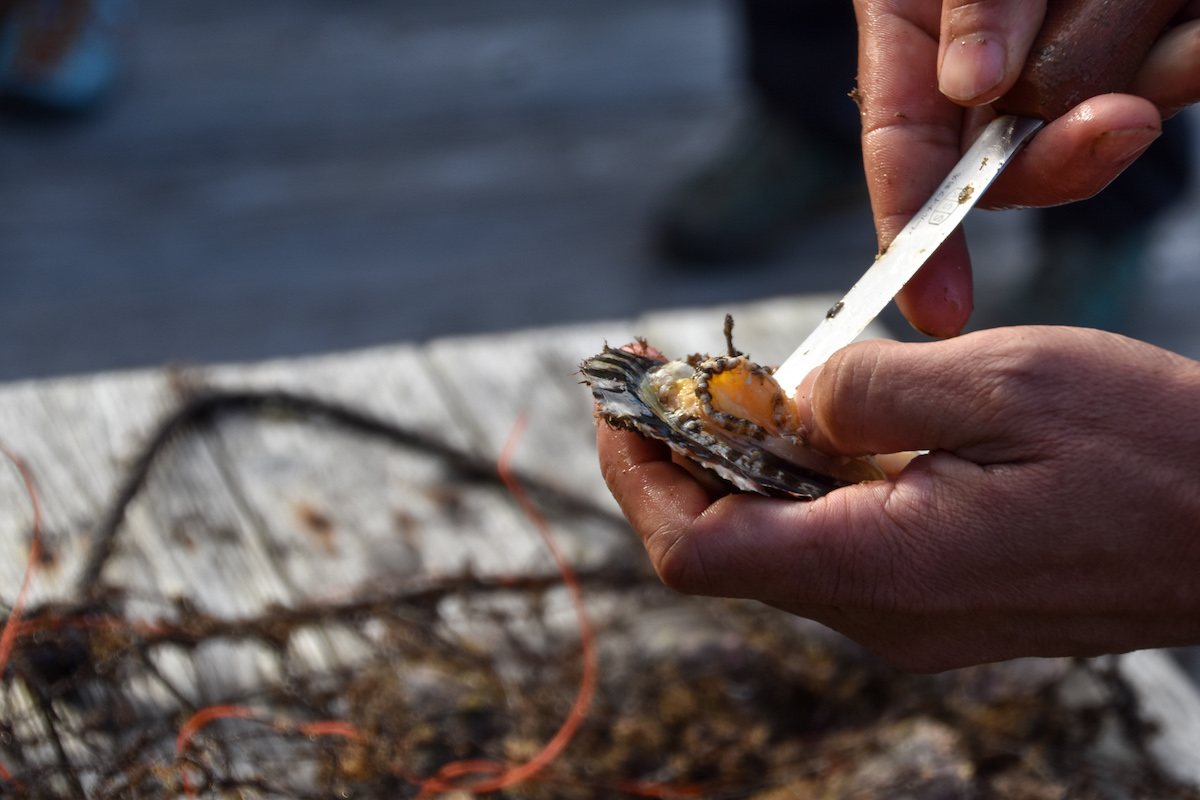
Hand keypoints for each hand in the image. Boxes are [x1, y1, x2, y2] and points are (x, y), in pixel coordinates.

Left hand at [597, 327, 1199, 670]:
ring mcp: (908, 615)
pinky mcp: (936, 599)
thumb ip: (870, 390)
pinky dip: (805, 481)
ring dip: (745, 464)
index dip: (638, 476)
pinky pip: (836, 541)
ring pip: (778, 539)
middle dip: (683, 456)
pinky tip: (821, 420)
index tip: (622, 403)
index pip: (697, 549)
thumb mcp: (1001, 384)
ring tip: (742, 383)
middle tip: (671, 375)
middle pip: (725, 544)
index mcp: (880, 567)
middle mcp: (880, 612)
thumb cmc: (1151, 456)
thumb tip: (795, 398)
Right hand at [853, 0, 1199, 336]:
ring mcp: (1069, 59)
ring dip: (1149, 99)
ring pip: (1100, 123)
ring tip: (1194, 46)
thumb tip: (971, 82)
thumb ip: (969, 2)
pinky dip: (1186, 65)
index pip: (903, 157)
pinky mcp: (1142, 41)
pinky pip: (1165, 73)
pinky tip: (1196, 36)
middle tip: (1123, 125)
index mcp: (917, 49)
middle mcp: (990, 70)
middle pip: (1012, 161)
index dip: (916, 243)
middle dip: (1067, 159)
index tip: (938, 311)